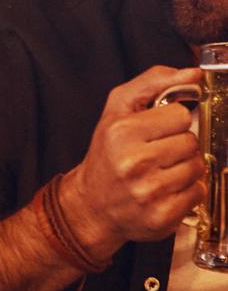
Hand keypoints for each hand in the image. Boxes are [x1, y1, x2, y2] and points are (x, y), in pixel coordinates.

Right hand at [63, 64, 205, 261]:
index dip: (171, 121)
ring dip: (185, 167)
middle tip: (158, 152)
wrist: (92, 205)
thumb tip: (192, 74)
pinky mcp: (162, 216)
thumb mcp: (118, 109)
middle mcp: (134, 163)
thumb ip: (153, 82)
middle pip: (191, 141)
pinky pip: (198, 193)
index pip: (180, 115)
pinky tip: (167, 189)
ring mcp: (149, 192)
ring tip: (162, 171)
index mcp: (122, 132)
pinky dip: (188, 190)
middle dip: (179, 144)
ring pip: (197, 167)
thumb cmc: (107, 154)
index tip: (156, 130)